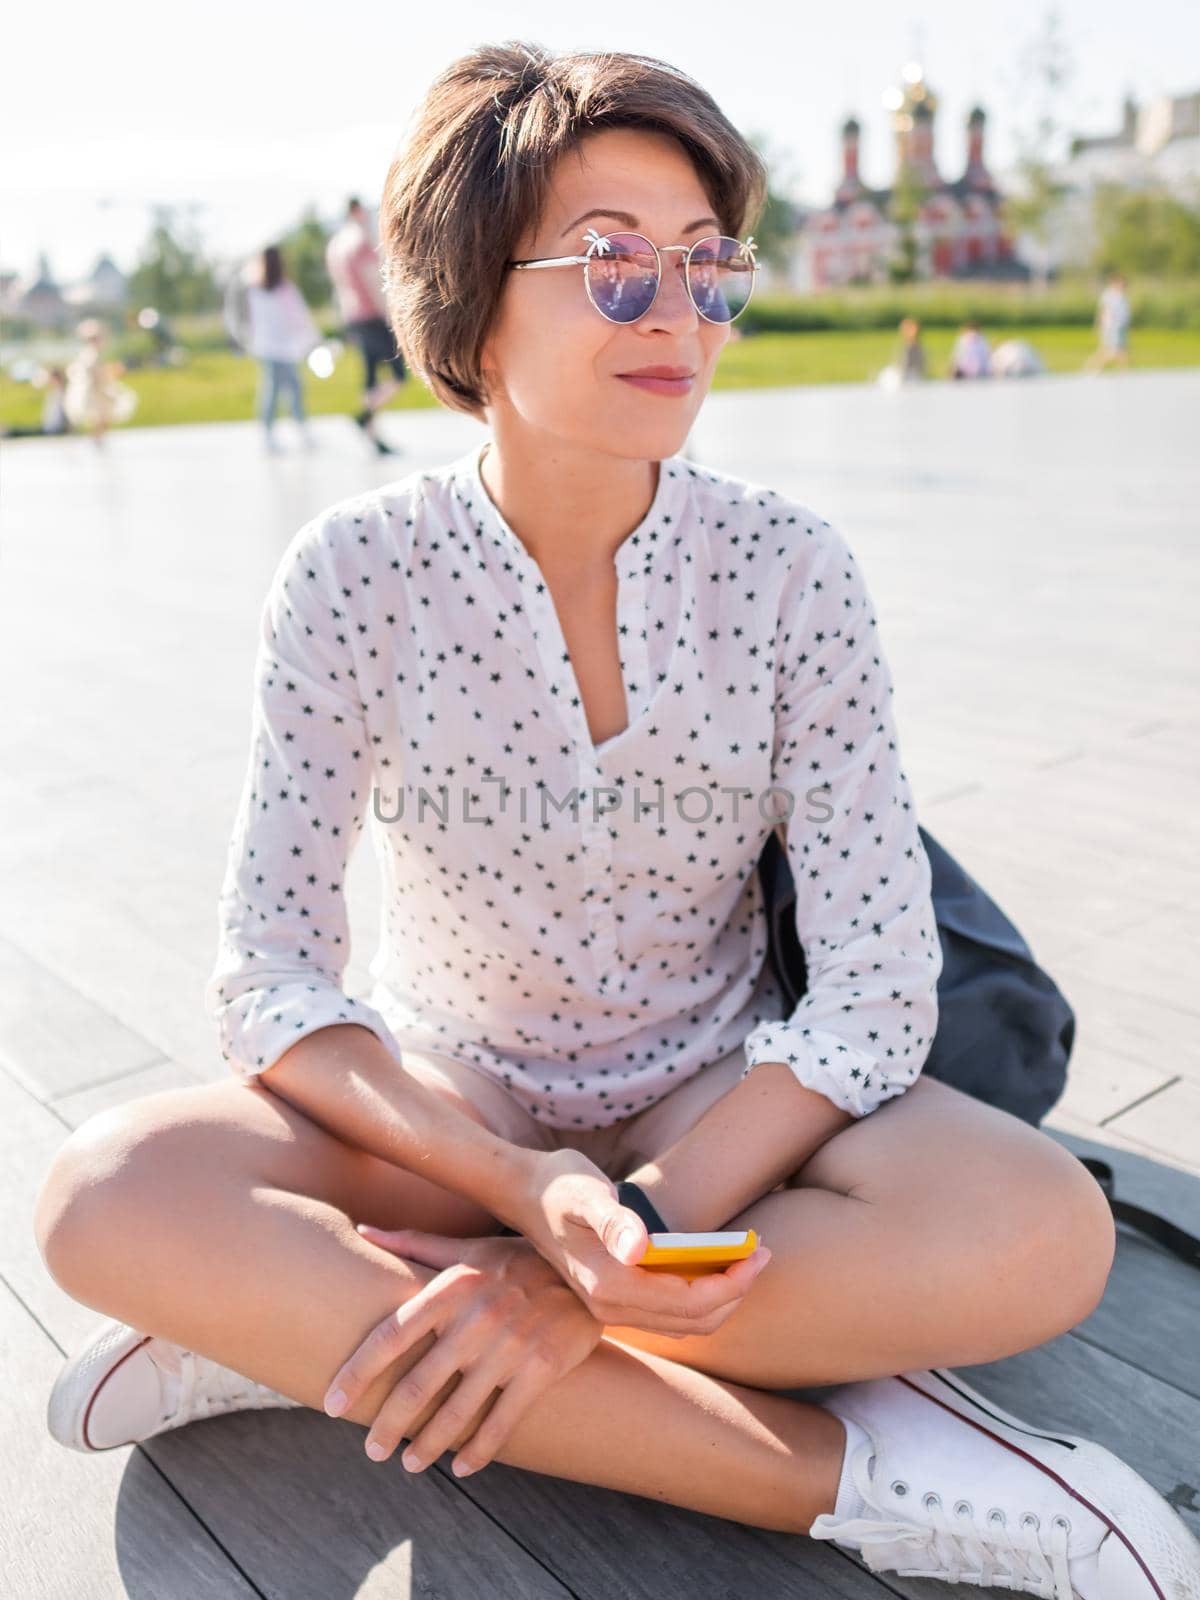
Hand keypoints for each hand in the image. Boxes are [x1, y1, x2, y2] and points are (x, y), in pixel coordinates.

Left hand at [324, 1225, 604, 1476]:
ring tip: (409, 1463)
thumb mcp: (469, 1248)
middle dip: (388, 1425)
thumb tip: (359, 1231)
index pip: (390, 1335)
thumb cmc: (518, 1259)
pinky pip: (502, 1422)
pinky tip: (462, 1466)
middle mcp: (477, 1316)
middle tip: (371, 1450)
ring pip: (456, 1412)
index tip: (332, 1403)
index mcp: (452, 1286)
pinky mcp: (543, 1368)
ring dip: (428, 1446)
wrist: (591, 1267)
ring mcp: (511, 1346)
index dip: (357, 1373)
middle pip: (417, 1384)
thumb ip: (413, 1245)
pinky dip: (478, 1451)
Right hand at [512, 1146, 771, 1338]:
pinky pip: (669, 1314)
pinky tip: (712, 1263)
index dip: (733, 1281)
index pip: (692, 1302)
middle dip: (736, 1291)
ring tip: (745, 1257)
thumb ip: (613, 1221)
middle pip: (696, 1321)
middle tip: (762, 1252)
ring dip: (721, 1297)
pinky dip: (700, 1296)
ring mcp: (610, 1308)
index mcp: (611, 1286)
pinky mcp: (613, 1299)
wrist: (522, 1191)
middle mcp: (611, 1307)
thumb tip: (640, 1249)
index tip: (759, 1250)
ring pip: (685, 1323)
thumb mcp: (587, 1192)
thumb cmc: (559, 1185)